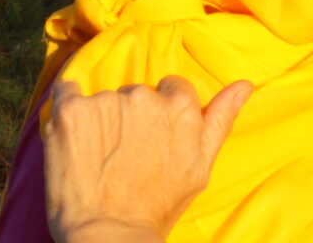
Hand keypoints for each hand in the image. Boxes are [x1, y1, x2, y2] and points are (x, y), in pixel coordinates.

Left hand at [44, 76, 251, 242]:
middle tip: (125, 155)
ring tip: (99, 157)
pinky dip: (68, 107)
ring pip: (105, 99)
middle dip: (132, 117)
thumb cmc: (158, 205)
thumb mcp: (200, 165)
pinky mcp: (71, 112)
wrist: (109, 236)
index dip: (162, 116)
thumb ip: (221, 119)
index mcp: (181, 106)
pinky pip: (67, 92)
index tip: (152, 141)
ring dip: (102, 119)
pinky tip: (72, 135)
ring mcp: (106, 102)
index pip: (173, 89)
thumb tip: (245, 84)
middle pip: (138, 93)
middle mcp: (145, 96)